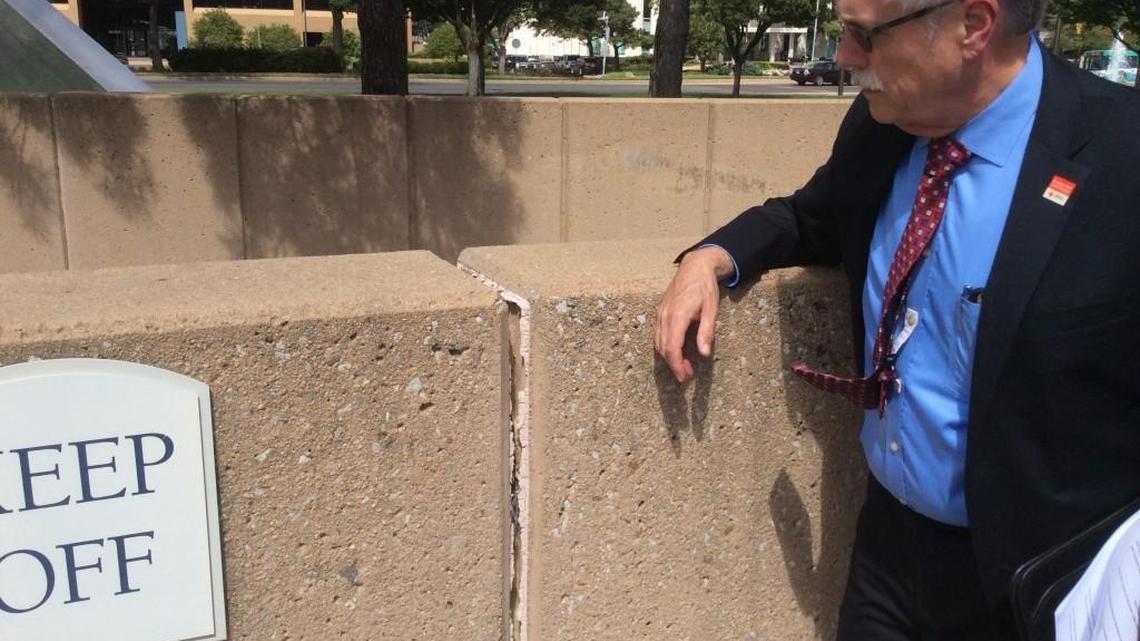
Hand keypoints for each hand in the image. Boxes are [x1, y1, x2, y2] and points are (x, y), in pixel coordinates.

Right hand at [655, 246, 733, 382]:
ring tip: (683, 365)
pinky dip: (664, 346)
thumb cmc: (705, 287)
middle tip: (686, 376)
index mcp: (678, 316)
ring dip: (669, 357)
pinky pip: (657, 334)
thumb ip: (706, 332)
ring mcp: (660, 313)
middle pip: (663, 348)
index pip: (672, 348)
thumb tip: (704, 353)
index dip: (677, 365)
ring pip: (658, 342)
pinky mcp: (660, 312)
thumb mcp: (711, 309)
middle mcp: (665, 316)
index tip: (684, 377)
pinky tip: (675, 350)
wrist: (694, 266)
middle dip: (674, 365)